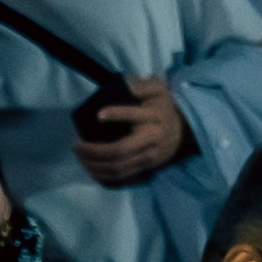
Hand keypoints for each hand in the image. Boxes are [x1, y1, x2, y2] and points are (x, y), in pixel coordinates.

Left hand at [75, 76, 194, 186]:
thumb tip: (123, 85)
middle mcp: (151, 139)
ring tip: (80, 156)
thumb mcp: (158, 88)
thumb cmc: (164, 106)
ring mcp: (149, 157)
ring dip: (94, 165)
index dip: (116, 115)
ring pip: (118, 168)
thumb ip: (142, 85)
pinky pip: (122, 177)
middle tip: (76, 144)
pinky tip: (90, 168)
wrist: (185, 129)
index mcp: (154, 116)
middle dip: (94, 151)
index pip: (135, 116)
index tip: (98, 114)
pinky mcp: (146, 168)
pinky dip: (103, 176)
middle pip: (120, 151)